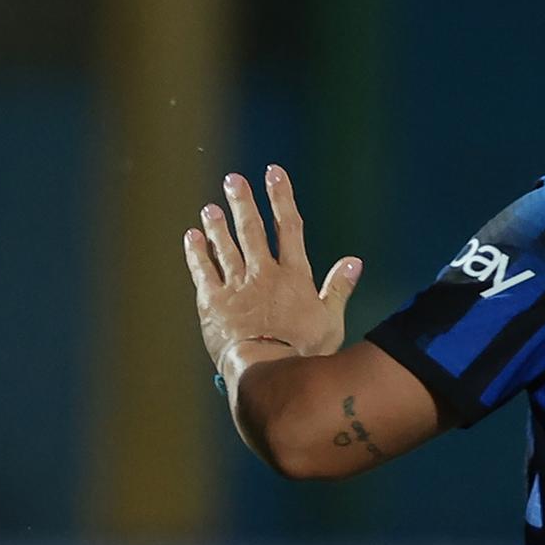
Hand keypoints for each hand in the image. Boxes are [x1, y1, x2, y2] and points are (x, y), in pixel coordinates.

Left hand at [184, 164, 360, 378]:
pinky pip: (202, 271)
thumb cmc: (303, 353)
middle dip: (242, 202)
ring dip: (217, 225)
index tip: (273, 173)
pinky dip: (196, 252)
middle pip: (252, 230)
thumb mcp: (330, 321)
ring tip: (211, 207)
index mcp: (293, 276)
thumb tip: (354, 261)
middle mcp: (263, 274)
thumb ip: (338, 289)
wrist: (267, 371)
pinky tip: (191, 236)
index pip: (289, 227)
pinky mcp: (213, 303)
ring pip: (225, 247)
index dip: (281, 197)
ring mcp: (236, 287)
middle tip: (232, 180)